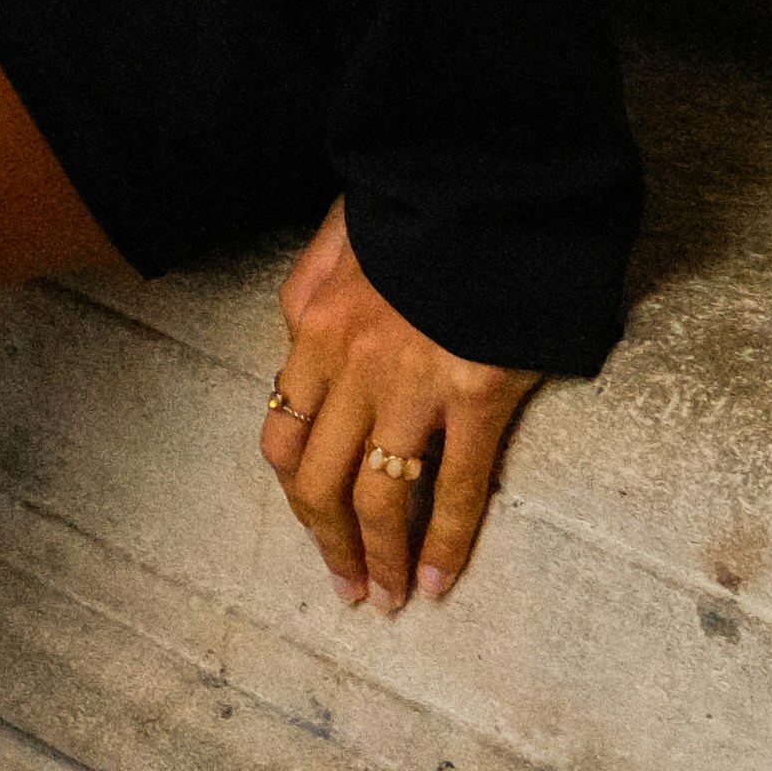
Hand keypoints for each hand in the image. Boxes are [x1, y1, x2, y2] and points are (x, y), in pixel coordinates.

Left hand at [258, 203, 539, 613]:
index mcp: (312, 323)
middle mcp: (349, 362)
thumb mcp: (341, 231)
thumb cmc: (421, 197)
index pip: (283, 429)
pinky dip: (446, 543)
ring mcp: (410, 383)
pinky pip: (454, 486)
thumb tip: (302, 334)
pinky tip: (443, 581)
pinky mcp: (476, 392)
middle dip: (329, 542)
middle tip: (348, 587)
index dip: (295, 487)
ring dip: (380, 559)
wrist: (488, 172)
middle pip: (316, 479)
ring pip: (376, 496)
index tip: (314, 520)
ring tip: (392, 598)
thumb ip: (316, 284)